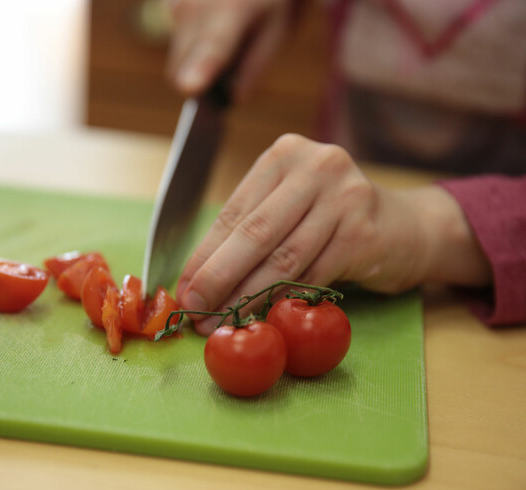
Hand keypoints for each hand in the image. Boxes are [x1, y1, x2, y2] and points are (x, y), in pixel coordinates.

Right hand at [166, 0, 296, 98]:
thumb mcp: (277, 28)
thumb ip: (256, 65)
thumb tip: (235, 98)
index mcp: (231, 10)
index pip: (213, 47)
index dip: (201, 69)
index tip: (190, 87)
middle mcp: (195, 6)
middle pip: (180, 69)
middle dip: (200, 81)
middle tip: (229, 71)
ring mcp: (178, 4)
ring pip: (176, 59)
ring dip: (195, 63)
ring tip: (227, 37)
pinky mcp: (170, 3)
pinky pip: (176, 41)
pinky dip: (192, 45)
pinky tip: (215, 24)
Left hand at [176, 134, 490, 334]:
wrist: (404, 227)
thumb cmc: (334, 219)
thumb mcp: (290, 208)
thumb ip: (252, 232)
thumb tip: (199, 278)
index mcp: (285, 155)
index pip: (234, 212)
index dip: (204, 255)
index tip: (184, 288)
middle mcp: (316, 167)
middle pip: (255, 233)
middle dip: (218, 278)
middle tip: (194, 311)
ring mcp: (345, 196)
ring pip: (284, 259)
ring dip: (248, 297)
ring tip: (223, 321)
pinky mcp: (364, 232)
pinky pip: (314, 276)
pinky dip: (286, 302)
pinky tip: (266, 318)